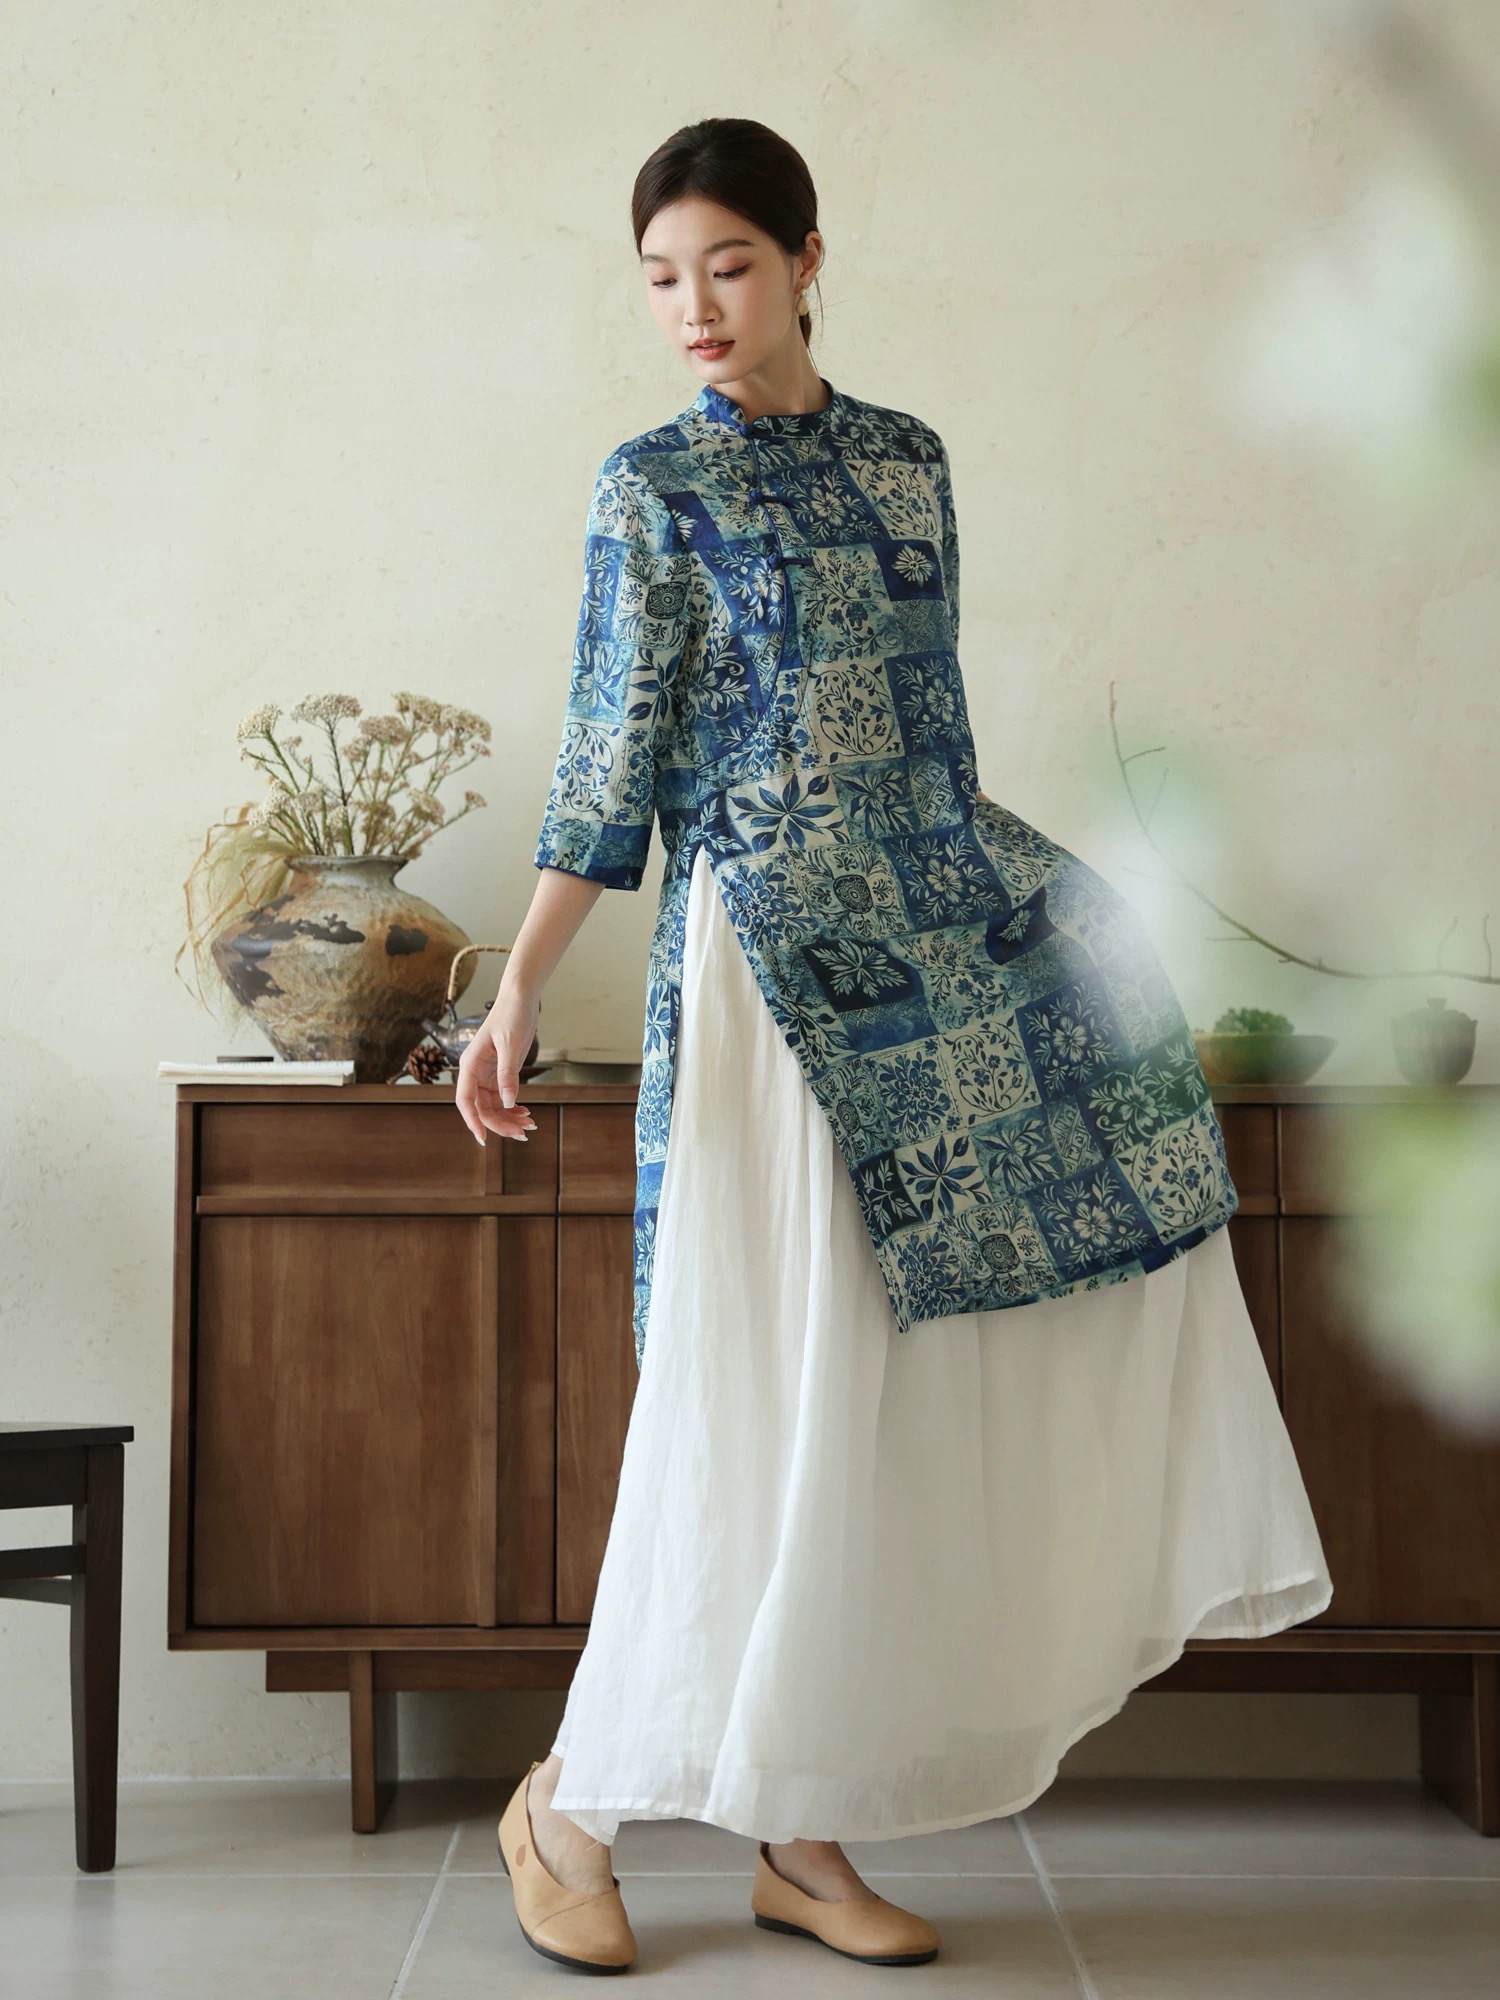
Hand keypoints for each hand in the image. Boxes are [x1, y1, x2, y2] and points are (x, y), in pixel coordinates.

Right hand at [456, 979, 539, 1146]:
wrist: (521, 998)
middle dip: (500, 1123)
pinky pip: (502, 1097)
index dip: (472, 1120)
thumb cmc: (512, 1015)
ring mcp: (487, 1074)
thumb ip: (507, 1074)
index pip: (465, 1100)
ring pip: (493, 1105)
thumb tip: (506, 1102)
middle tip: (523, 1133)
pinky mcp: (500, 1072)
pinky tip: (525, 1112)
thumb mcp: (511, 1045)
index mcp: (470, 1065)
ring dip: (508, 1118)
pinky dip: (513, 1107)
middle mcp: (475, 1072)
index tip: (483, 1138)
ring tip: (529, 1125)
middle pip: (481, 1107)